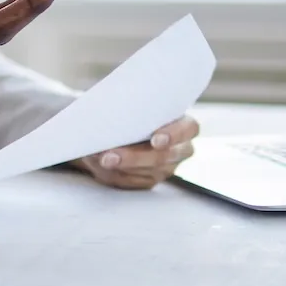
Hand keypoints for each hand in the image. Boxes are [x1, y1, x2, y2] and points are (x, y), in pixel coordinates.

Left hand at [75, 116, 200, 190]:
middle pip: (162, 158)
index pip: (188, 129)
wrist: (117, 127)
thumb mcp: (133, 103)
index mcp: (183, 124)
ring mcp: (166, 168)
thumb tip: (109, 114)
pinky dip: (114, 174)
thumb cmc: (131, 109)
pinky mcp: (149, 180)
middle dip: (133, 158)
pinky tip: (101, 166)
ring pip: (145, 172)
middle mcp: (180, 149)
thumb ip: (129, 107)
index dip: (174, 135)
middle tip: (108, 156)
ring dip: (119, 167)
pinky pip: (133, 182)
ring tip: (98, 159)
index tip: (156, 140)